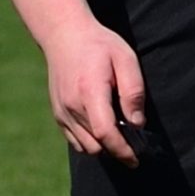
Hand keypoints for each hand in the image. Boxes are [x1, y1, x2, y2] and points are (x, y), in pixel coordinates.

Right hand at [41, 14, 148, 165]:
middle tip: (135, 148)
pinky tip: (103, 132)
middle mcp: (71, 106)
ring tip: (121, 139)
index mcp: (90, 92)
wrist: (65, 36)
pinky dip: (90, 142)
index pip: (105, 132)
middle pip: (95, 145)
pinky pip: (74, 139)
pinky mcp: (57, 113)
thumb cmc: (100, 45)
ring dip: (103, 148)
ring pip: (84, 146)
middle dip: (115, 151)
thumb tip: (137, 123)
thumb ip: (133, 92)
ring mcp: (61, 111)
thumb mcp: (126, 60)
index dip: (122, 150)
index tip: (136, 159)